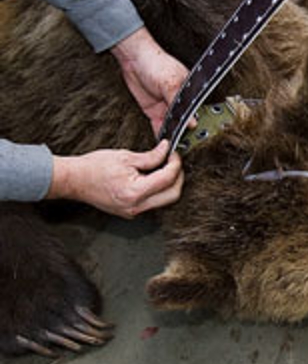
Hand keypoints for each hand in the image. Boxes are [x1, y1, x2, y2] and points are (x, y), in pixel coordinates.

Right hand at [47, 141, 183, 217]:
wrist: (74, 180)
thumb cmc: (94, 168)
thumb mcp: (125, 157)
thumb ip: (151, 156)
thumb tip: (166, 150)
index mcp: (134, 193)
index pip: (167, 179)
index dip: (175, 164)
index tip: (174, 154)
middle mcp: (136, 207)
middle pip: (172, 195)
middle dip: (178, 177)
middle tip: (173, 162)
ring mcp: (133, 212)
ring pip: (164, 200)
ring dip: (169, 184)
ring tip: (163, 167)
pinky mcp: (131, 212)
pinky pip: (153, 202)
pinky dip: (158, 190)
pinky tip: (152, 177)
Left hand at [111, 27, 191, 135]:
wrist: (133, 59)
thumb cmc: (156, 63)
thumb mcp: (170, 82)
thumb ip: (179, 103)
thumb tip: (192, 122)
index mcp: (190, 92)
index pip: (198, 111)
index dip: (200, 124)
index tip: (201, 137)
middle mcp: (180, 101)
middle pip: (186, 121)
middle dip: (188, 133)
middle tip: (189, 145)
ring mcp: (167, 107)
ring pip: (174, 125)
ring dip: (175, 135)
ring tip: (178, 147)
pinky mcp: (155, 112)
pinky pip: (160, 126)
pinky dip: (162, 134)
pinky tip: (165, 143)